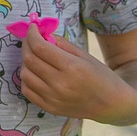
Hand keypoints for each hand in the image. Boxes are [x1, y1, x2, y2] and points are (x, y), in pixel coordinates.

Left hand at [18, 26, 134, 121]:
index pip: (40, 47)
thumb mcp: (84, 55)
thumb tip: (41, 35)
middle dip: (27, 44)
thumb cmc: (100, 76)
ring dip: (26, 61)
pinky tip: (35, 72)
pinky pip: (27, 91)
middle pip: (30, 59)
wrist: (111, 104)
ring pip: (25, 75)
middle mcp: (60, 84)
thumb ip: (61, 44)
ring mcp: (53, 98)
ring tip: (34, 55)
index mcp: (71, 67)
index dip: (32, 34)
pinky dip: (26, 78)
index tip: (33, 27)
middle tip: (30, 38)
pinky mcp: (49, 108)